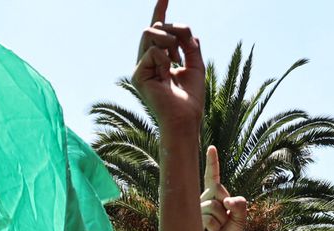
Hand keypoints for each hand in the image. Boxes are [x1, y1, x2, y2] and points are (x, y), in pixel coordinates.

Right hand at [131, 0, 203, 130]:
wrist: (185, 117)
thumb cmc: (191, 97)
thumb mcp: (196, 64)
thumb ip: (190, 44)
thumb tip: (182, 28)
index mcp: (160, 58)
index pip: (159, 29)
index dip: (160, 10)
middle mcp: (147, 61)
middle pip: (155, 26)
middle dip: (173, 31)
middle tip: (181, 52)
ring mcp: (141, 67)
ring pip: (151, 32)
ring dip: (169, 41)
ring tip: (175, 61)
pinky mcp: (138, 75)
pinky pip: (153, 51)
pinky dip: (166, 60)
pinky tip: (167, 75)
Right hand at [201, 145, 247, 230]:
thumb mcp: (239, 224)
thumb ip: (241, 207)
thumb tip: (229, 198)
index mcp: (215, 199)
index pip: (213, 178)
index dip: (212, 163)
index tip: (211, 148)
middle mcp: (202, 201)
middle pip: (220, 193)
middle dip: (226, 211)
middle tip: (221, 227)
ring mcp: (194, 210)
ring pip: (214, 207)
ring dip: (218, 223)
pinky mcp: (189, 220)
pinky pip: (208, 217)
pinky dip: (212, 228)